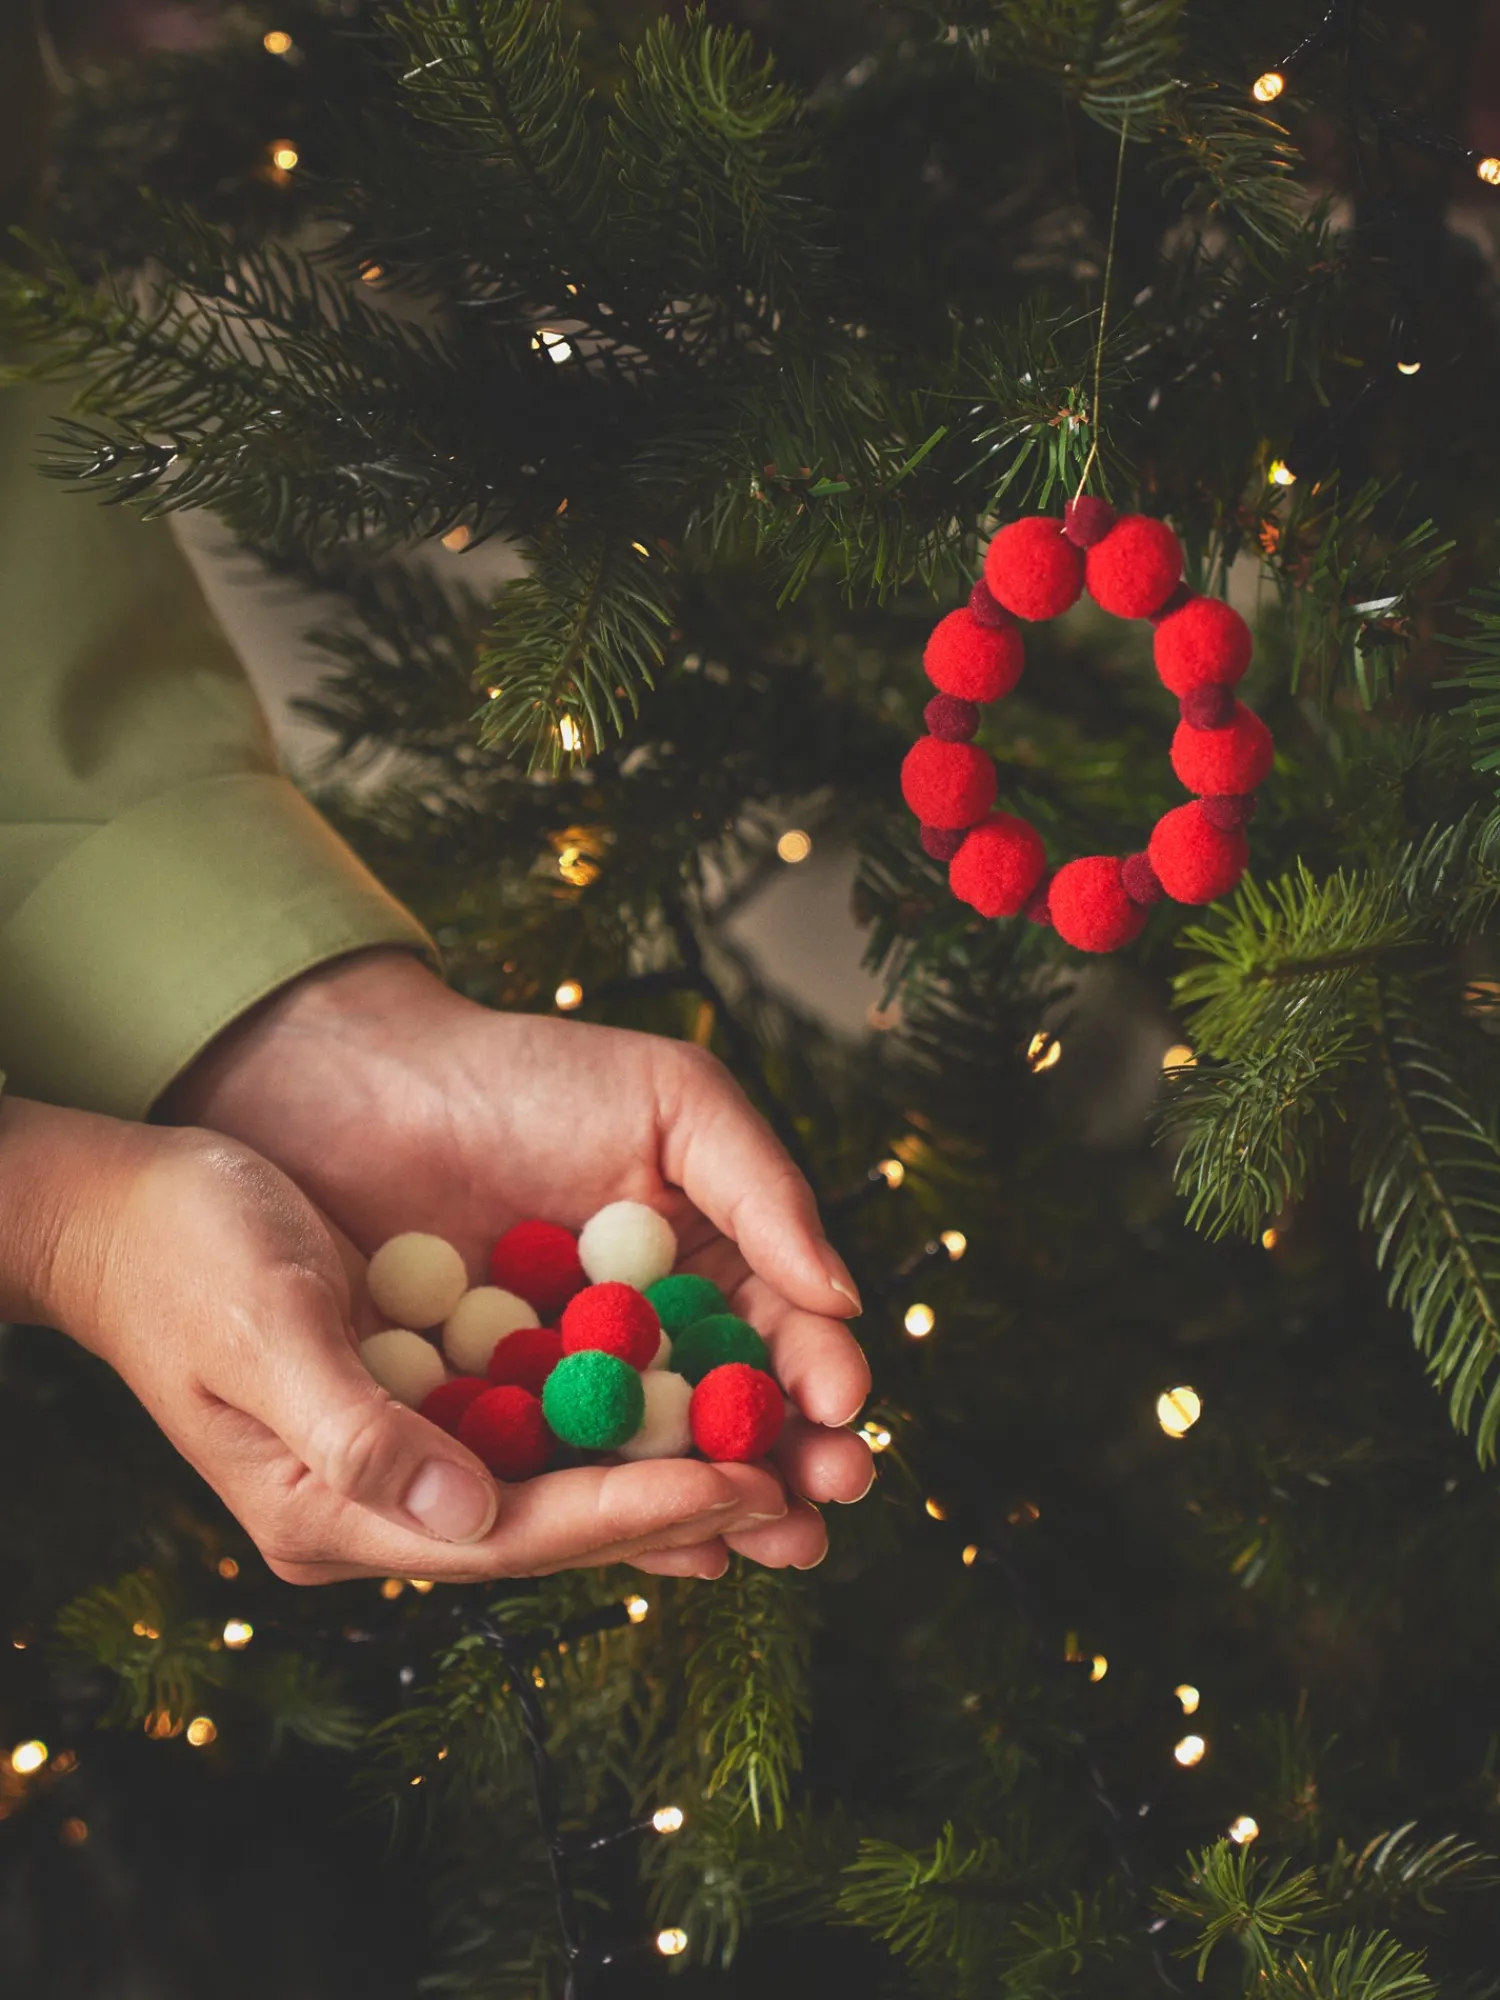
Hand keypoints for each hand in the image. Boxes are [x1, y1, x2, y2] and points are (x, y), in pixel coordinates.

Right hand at [0, 1097, 788, 1583]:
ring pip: (571, 1482)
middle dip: (690, 1509)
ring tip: (801, 1475)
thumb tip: (470, 1516)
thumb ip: (357, 1432)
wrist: (129, 1205)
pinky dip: (634, 1428)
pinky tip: (715, 1428)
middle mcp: (382, 1505)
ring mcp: (409, 1458)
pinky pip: (553, 1431)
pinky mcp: (430, 1404)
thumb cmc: (181, 1250)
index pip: (513, 1530)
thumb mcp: (261, 1329)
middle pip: (561, 1523)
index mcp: (330, 1513)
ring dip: (685, 1474)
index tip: (744, 1488)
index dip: (633, 1510)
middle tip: (817, 1497)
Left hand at [163, 951, 874, 1576]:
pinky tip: (651, 1541)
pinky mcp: (479, 1430)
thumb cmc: (529, 1075)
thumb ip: (763, 1192)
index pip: (778, 1335)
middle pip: (730, 1422)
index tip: (845, 1410)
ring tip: (764, 1538)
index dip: (819, 1376)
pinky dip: (598, 1518)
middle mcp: (644, 1346)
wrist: (364, 1082)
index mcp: (703, 1270)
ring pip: (649, 1467)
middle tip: (827, 1498)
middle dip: (789, 1466)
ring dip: (712, 1509)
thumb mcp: (674, 1100)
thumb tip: (846, 1299)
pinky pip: (546, 1482)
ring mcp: (564, 1397)